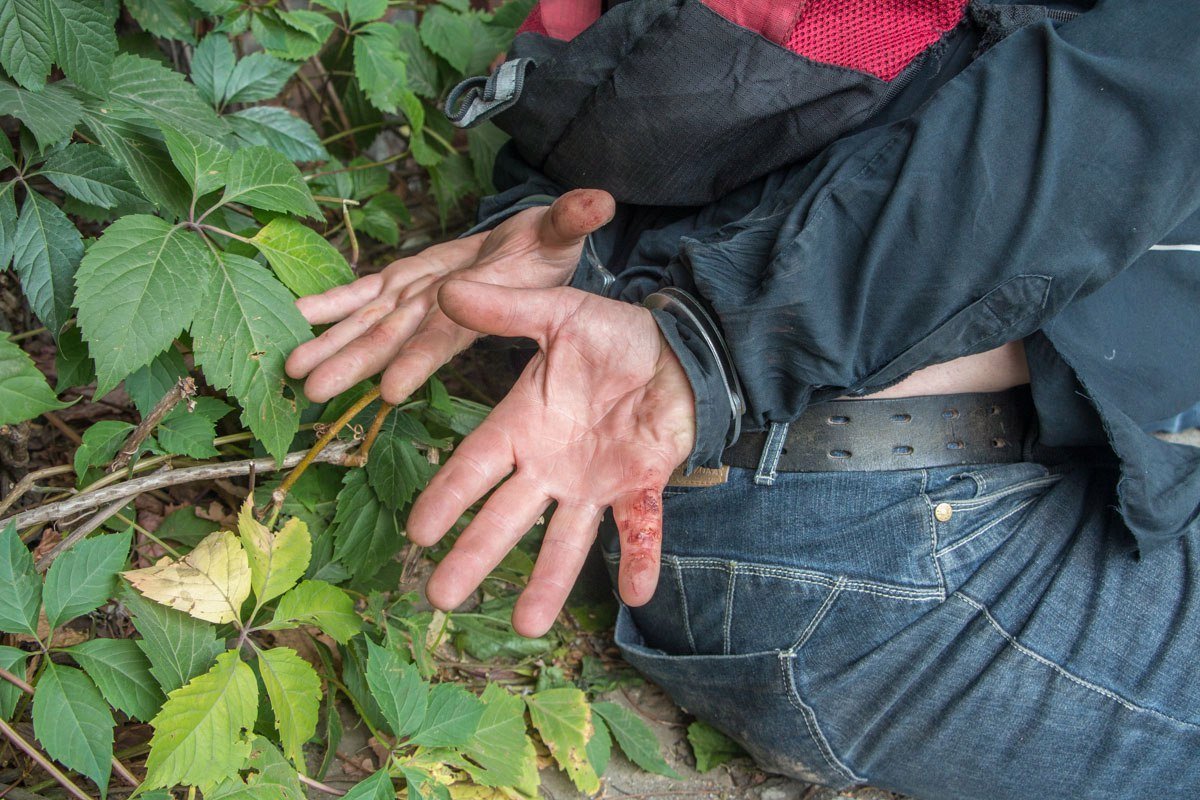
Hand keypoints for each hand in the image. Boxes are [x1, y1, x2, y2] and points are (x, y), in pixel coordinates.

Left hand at [284, 189, 615, 403]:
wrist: (527, 249)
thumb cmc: (546, 248)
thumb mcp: (561, 231)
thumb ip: (572, 218)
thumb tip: (599, 200)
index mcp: (477, 305)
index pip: (447, 335)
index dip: (421, 359)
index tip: (391, 389)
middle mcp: (439, 308)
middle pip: (392, 339)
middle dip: (351, 364)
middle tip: (312, 391)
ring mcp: (416, 296)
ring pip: (366, 324)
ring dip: (329, 346)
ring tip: (291, 369)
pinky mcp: (401, 280)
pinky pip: (358, 293)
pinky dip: (327, 304)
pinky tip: (296, 315)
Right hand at [407, 280, 695, 636]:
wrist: (676, 348)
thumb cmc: (612, 337)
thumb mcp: (559, 315)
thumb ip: (507, 311)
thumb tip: (445, 289)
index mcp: (523, 424)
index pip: (474, 467)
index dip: (446, 498)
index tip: (416, 533)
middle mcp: (551, 464)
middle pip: (506, 517)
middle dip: (475, 555)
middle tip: (441, 597)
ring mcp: (595, 482)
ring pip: (566, 538)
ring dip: (550, 580)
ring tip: (528, 624)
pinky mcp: (641, 485)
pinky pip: (639, 528)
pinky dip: (639, 559)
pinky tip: (636, 592)